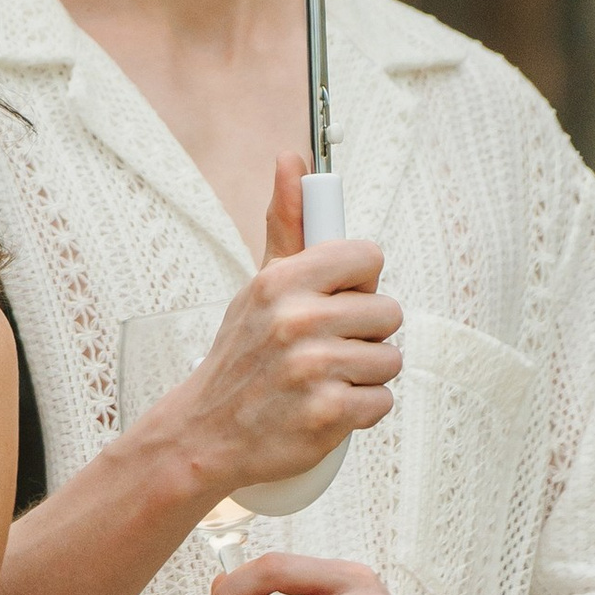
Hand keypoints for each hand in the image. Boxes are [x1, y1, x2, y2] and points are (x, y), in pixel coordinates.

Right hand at [151, 156, 401, 500]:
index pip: (368, 257)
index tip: (336, 299)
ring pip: (390, 360)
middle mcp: (297, 320)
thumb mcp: (260, 286)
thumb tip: (292, 159)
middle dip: (364, 334)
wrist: (204, 434)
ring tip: (323, 380)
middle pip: (389, 312)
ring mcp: (312, 369)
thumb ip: (286, 224)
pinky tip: (325, 407)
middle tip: (325, 348)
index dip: (358, 283)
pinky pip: (382, 402)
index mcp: (282, 281)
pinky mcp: (328, 414)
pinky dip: (359, 411)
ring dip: (364, 375)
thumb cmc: (242, 357)